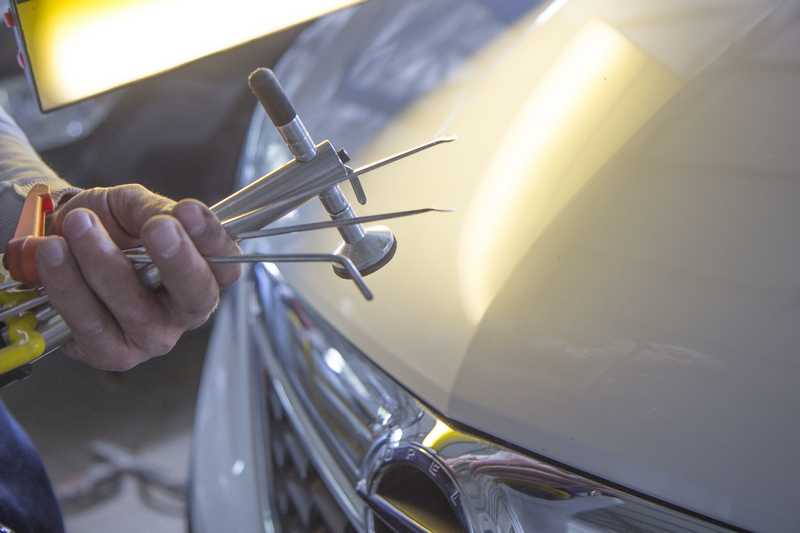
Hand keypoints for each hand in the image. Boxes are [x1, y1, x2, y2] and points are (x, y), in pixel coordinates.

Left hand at [35, 184, 240, 370]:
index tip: (188, 210)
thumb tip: (169, 220)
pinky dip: (67, 285)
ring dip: (103, 263)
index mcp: (206, 273)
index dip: (212, 238)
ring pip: (135, 309)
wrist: (62, 241)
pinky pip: (89, 324)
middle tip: (157, 228)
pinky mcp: (109, 353)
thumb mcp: (134, 206)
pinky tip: (52, 252)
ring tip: (78, 224)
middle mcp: (186, 311)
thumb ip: (155, 210)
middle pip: (196, 296)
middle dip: (178, 261)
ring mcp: (151, 338)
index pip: (227, 262)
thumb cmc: (111, 226)